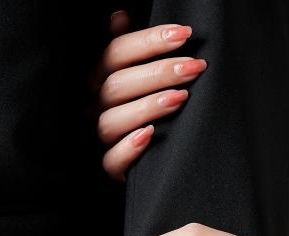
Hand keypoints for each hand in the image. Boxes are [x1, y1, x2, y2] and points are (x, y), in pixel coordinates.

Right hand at [91, 11, 204, 180]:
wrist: (142, 160)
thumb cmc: (141, 111)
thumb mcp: (134, 76)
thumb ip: (128, 48)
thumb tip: (119, 16)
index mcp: (99, 79)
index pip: (115, 53)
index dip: (148, 41)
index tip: (184, 35)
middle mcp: (95, 106)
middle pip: (117, 85)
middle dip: (158, 72)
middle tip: (194, 67)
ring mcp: (100, 137)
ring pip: (112, 120)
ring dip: (148, 106)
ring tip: (180, 98)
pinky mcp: (110, 167)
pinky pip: (112, 159)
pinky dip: (130, 147)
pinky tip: (151, 135)